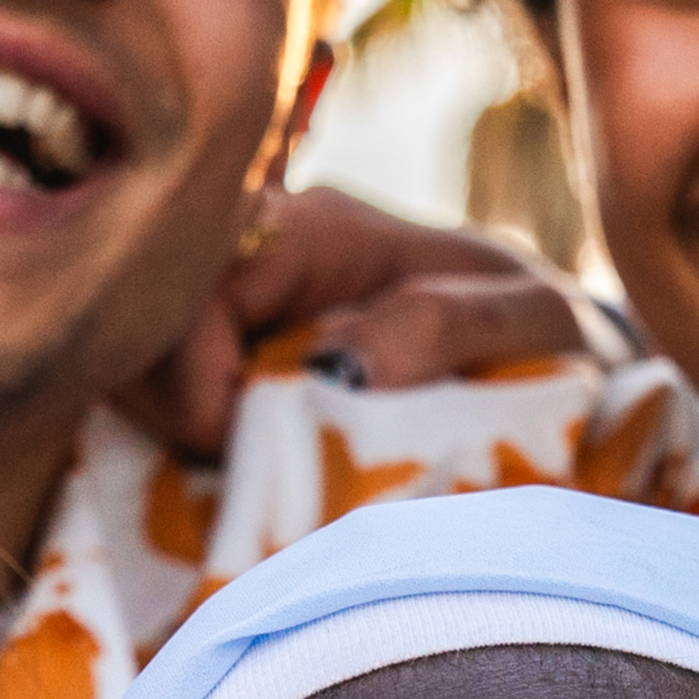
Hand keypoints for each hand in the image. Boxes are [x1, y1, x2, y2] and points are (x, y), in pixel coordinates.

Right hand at [131, 183, 623, 453]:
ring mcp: (235, 311)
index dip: (192, 372)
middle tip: (229, 466)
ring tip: (237, 468)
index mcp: (318, 231)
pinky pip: (160, 395)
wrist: (560, 366)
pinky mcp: (229, 361)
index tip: (234, 442)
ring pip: (137, 361)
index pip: (191, 279)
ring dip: (171, 425)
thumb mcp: (528, 323)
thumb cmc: (551, 338)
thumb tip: (339, 363)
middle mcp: (257, 256)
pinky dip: (183, 439)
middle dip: (167, 403)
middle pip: (139, 320)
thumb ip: (443, 327)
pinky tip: (234, 466)